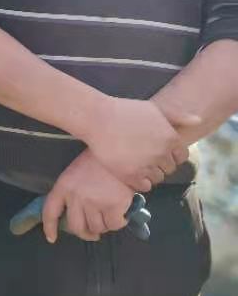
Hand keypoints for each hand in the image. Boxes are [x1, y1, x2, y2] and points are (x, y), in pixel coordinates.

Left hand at [42, 152, 134, 243]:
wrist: (120, 149)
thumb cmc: (100, 158)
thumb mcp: (78, 170)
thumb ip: (74, 191)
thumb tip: (79, 214)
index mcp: (64, 185)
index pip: (50, 211)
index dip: (50, 227)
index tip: (52, 238)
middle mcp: (75, 197)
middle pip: (76, 227)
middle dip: (86, 234)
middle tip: (94, 233)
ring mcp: (94, 202)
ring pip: (97, 228)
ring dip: (104, 226)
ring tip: (110, 215)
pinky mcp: (113, 206)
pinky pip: (114, 225)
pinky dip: (119, 223)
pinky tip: (122, 214)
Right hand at [82, 98, 197, 190]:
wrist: (98, 118)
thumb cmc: (126, 112)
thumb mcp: (154, 109)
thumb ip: (177, 115)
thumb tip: (198, 120)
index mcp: (170, 138)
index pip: (180, 157)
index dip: (169, 155)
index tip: (155, 150)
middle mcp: (162, 153)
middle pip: (169, 169)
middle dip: (158, 164)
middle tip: (142, 155)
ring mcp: (147, 165)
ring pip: (157, 178)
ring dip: (148, 173)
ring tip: (134, 162)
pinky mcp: (131, 175)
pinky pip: (144, 186)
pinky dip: (138, 181)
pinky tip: (129, 170)